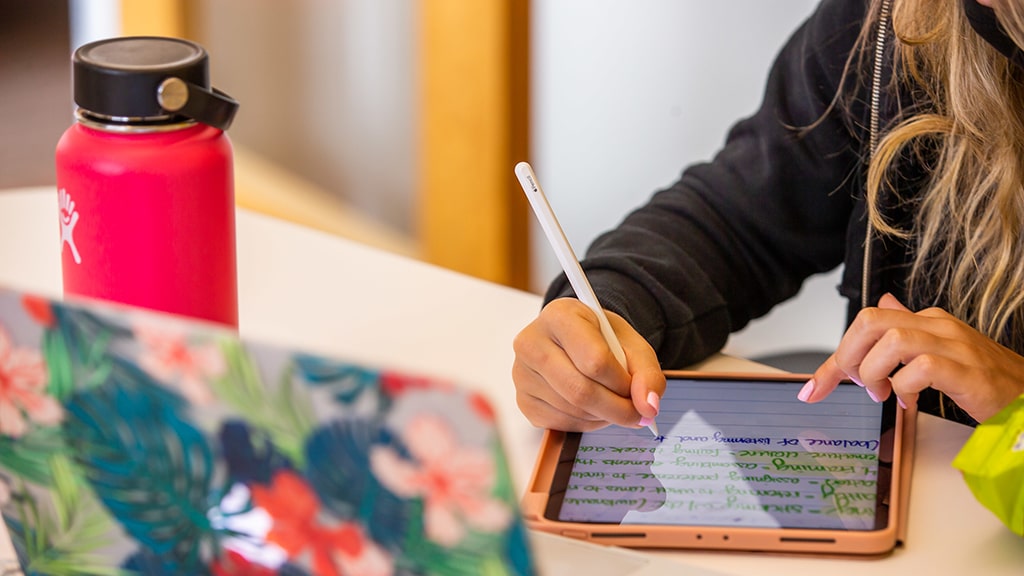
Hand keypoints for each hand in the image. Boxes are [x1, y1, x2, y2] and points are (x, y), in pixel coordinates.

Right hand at [512, 297, 665, 430]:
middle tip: (638, 414)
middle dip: (617, 409)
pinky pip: (561, 424)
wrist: (576, 339)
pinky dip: (587, 423)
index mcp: (559, 316)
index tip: (637, 389)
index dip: (622, 382)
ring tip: (613, 402)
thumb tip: (648, 407)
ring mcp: (522, 374)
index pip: (594, 360)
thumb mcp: (632, 345)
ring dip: (604, 416)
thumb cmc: (602, 339)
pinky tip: (593, 407)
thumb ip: (647, 373)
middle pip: (580, 390)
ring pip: (573, 410)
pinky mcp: (523, 401)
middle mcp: (531, 342)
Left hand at [802, 293, 1023, 421]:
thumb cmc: (983, 379)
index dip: (834, 357)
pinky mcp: (967, 371)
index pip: (866, 323)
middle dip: (848, 357)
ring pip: (891, 341)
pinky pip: (920, 368)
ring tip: (885, 393)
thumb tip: (883, 305)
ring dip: (875, 373)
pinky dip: (905, 388)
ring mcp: (955, 346)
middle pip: (870, 322)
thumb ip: (908, 329)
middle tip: (859, 385)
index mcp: (927, 320)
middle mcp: (938, 326)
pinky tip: (910, 403)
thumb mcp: (939, 351)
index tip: (814, 387)